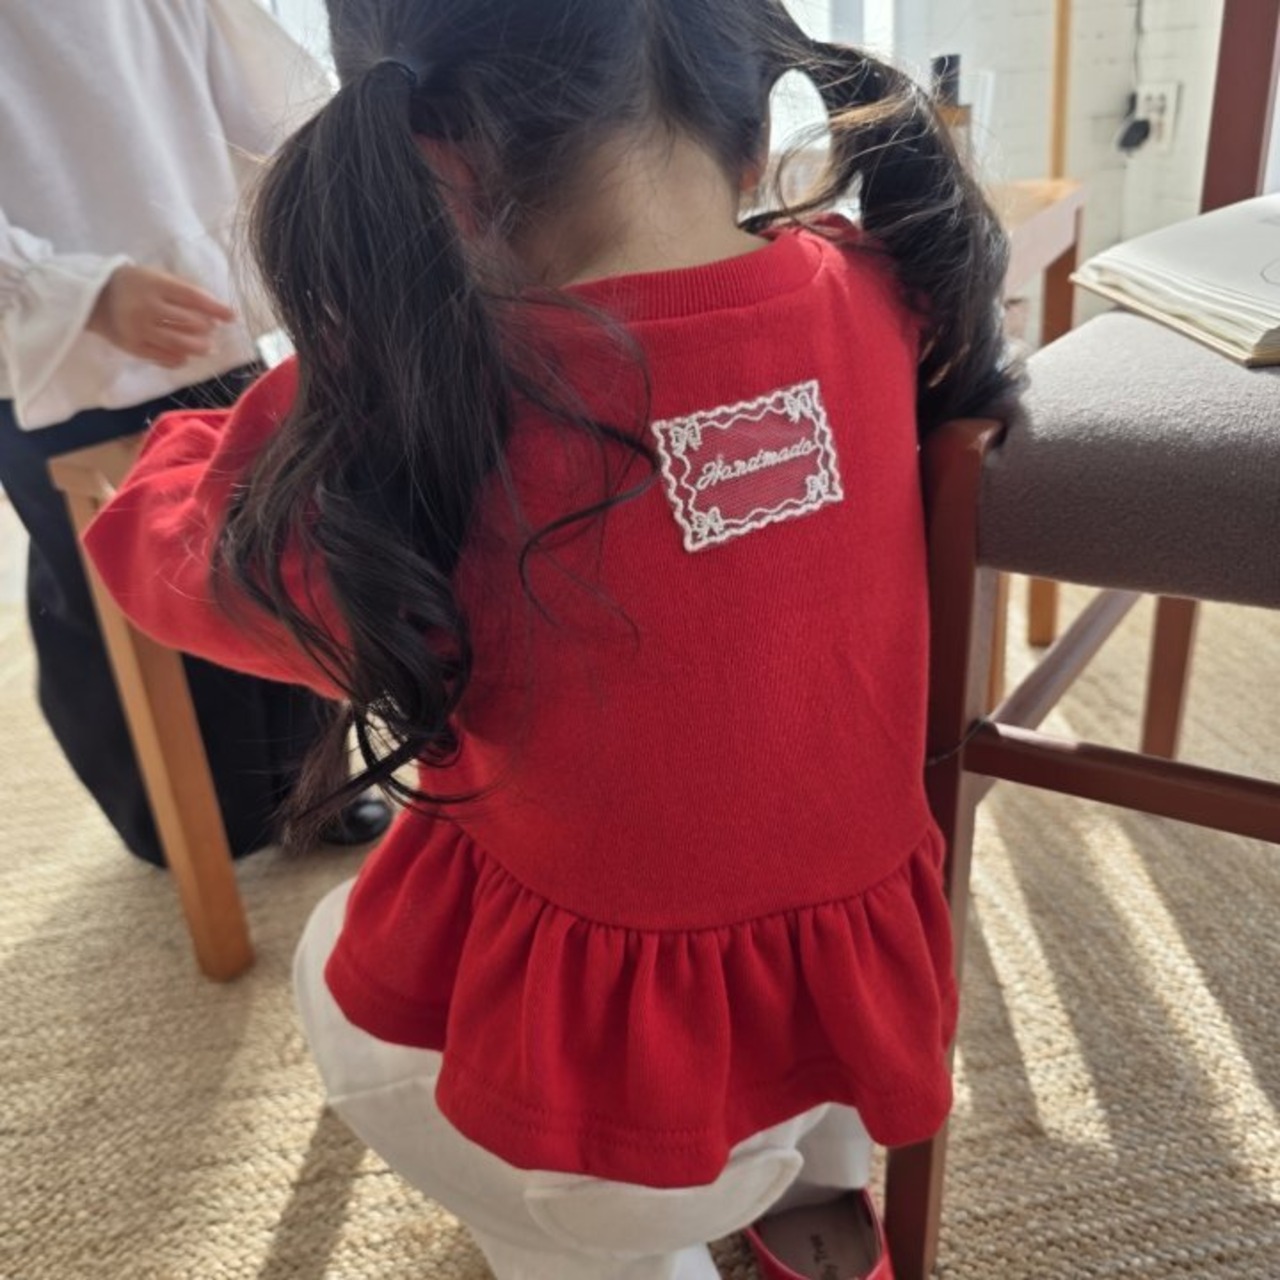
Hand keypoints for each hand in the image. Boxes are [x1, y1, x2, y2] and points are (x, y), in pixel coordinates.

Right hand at [86, 264, 235, 367]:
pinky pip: (165, 358)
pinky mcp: (133, 347)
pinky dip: (180, 358)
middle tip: (212, 329)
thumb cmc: (133, 284)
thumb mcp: (155, 276)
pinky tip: (185, 355)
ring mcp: (138, 329)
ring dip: (199, 347)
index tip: (232, 316)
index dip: (216, 308)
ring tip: (206, 346)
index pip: (193, 298)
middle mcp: (146, 307)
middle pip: (189, 323)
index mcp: (153, 284)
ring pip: (180, 343)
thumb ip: (182, 290)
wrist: (91, 298)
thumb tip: (215, 309)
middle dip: (207, 328)